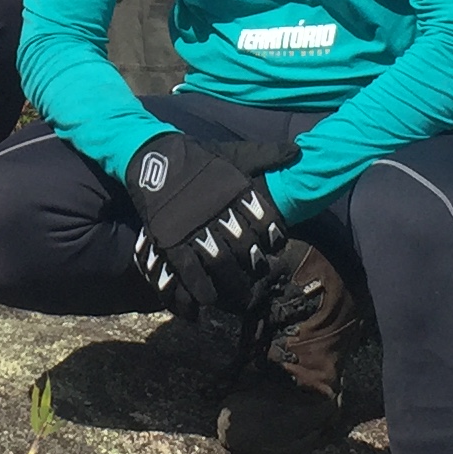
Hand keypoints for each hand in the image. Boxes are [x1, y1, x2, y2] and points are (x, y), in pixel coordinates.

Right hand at [123, 133, 295, 312]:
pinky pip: (187, 270)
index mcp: (236, 190)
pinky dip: (198, 288)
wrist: (154, 157)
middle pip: (244, 247)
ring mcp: (193, 227)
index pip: (265, 219)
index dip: (274, 237)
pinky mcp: (170, 239)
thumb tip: (298, 151)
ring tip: (239, 300)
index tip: (276, 248)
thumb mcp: (234, 151)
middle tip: (259, 282)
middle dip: (254, 269)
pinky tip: (206, 302)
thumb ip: (266, 154)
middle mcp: (217, 210)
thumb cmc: (199, 158)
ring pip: (218, 262)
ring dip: (231, 284)